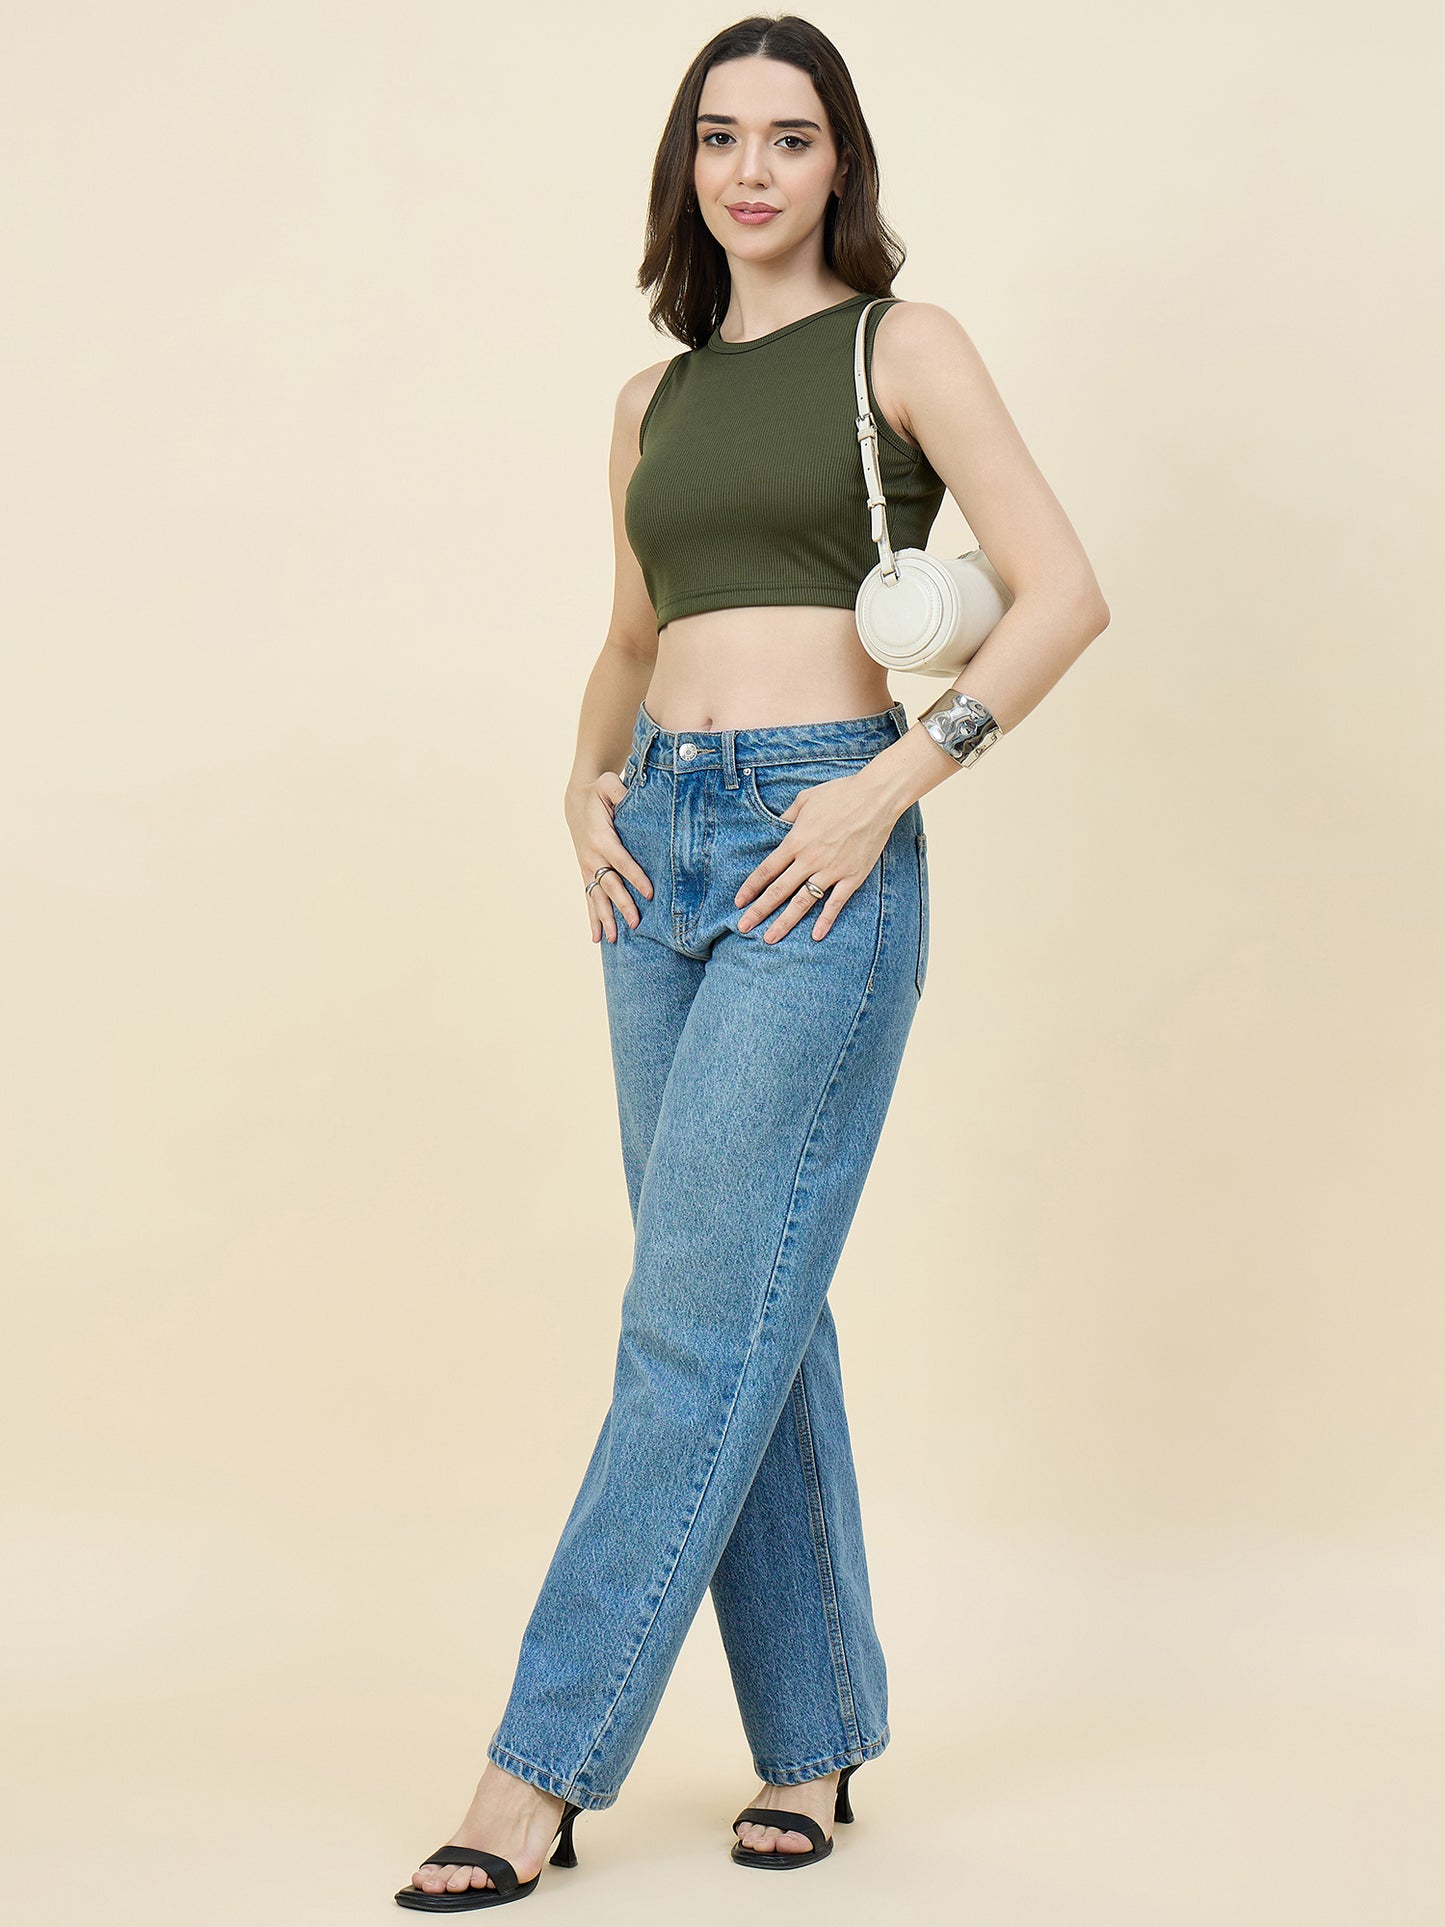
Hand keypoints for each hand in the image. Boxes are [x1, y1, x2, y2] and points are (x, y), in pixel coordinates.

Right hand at [565, 774, 652, 942]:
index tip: (650, 893)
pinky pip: (589, 898)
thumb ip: (620, 791)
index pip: (621, 860)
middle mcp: (592, 856)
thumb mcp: (609, 784)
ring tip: (614, 938)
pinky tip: (597, 937)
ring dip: (605, 918)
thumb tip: (633, 797)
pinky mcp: (586, 872)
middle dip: (622, 904)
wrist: (576, 800)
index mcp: (601, 837)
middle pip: (609, 884)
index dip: (635, 876)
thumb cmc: (598, 792)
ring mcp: (587, 867)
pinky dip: (593, 917)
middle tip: (636, 922)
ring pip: (597, 896)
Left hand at [735, 771, 895, 942]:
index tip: (739, 902)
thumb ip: (788, 816)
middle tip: (744, 927)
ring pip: (802, 902)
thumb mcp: (805, 800)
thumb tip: (777, 824)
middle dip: (759, 911)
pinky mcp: (852, 876)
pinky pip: (836, 903)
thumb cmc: (840, 794)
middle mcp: (809, 859)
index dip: (750, 888)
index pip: (766, 870)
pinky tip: (815, 936)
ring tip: (770, 938)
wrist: (876, 798)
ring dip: (784, 922)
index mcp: (795, 841)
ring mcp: (831, 870)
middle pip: (778, 891)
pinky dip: (826, 920)